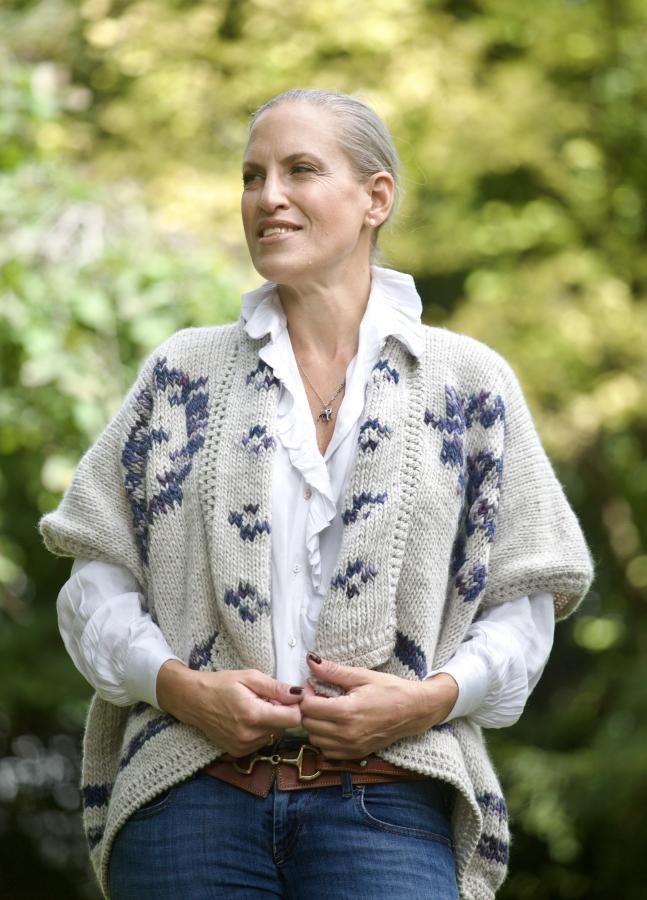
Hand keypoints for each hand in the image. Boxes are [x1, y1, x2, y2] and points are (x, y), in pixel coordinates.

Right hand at [156, 660, 302, 756]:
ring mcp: (243, 747)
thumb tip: (299, 694)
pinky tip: (247, 719)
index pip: (293, 719)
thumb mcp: (249, 677)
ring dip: (271, 723)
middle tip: (267, 698)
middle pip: (284, 728)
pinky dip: (260, 731)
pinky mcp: (238, 752)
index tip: (289, 696)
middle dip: (282, 713)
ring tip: (254, 707)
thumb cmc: (221, 684)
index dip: (295, 706)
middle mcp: (249, 736)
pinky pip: (261, 742)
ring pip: (273, 736)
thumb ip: (275, 687)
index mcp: (254, 715)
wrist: (193, 700)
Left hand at [299, 654, 458, 758]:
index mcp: (347, 712)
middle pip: (308, 724)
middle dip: (309, 708)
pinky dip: (325, 739)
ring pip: (315, 739)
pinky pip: (328, 751)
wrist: (414, 710)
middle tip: (319, 695)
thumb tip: (310, 660)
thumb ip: (333, 671)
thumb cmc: (390, 689)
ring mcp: (351, 747)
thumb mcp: (361, 676)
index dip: (306, 694)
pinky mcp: (356, 754)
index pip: (308, 707)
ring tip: (327, 710)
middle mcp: (346, 734)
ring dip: (315, 724)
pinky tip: (334, 725)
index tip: (313, 685)